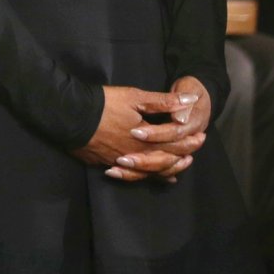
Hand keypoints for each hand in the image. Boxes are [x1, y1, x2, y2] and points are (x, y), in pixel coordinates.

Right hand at [71, 84, 206, 183]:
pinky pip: (131, 175)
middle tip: (192, 155)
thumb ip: (164, 101)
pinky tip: (147, 174)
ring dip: (164, 169)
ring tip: (175, 169)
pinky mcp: (107, 164)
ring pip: (149, 172)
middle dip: (180, 157)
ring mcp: (122, 162)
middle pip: (164, 161)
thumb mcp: (135, 97)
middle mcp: (137, 156)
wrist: (72, 115)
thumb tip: (191, 100)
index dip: (189, 142)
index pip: (174, 143)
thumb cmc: (106, 104)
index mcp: (147, 139)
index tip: (201, 137)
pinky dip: (143, 175)